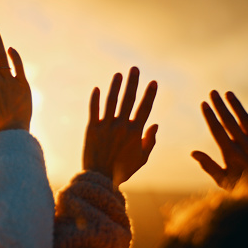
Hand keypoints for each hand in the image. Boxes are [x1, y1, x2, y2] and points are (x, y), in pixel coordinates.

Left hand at [83, 67, 157, 186]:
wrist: (99, 179)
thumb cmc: (122, 171)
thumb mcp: (141, 159)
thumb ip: (149, 142)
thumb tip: (155, 125)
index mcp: (135, 133)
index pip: (144, 109)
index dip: (149, 95)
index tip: (153, 82)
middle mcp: (121, 127)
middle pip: (128, 100)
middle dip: (133, 83)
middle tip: (135, 69)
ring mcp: (105, 127)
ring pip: (111, 102)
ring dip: (115, 86)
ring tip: (118, 75)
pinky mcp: (92, 129)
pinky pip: (93, 111)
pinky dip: (95, 99)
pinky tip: (97, 88)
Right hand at [192, 91, 247, 189]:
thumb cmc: (241, 188)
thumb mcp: (222, 180)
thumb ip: (208, 165)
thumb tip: (193, 153)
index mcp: (230, 153)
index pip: (217, 130)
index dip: (209, 116)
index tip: (203, 104)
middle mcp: (244, 145)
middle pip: (229, 121)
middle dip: (220, 105)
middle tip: (212, 92)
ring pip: (244, 119)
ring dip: (236, 105)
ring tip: (228, 93)